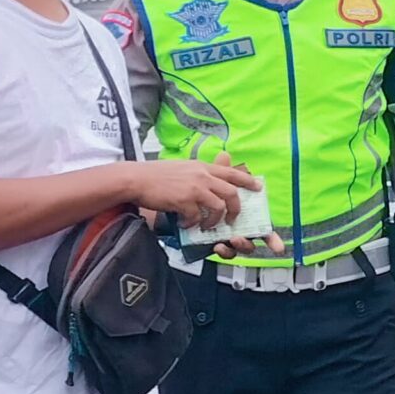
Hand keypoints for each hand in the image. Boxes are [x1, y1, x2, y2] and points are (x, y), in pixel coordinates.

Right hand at [127, 153, 257, 228]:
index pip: (231, 172)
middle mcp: (202, 176)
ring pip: (218, 207)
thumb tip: (208, 177)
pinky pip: (196, 218)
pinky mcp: (184, 201)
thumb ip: (197, 172)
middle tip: (233, 219)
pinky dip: (192, 224)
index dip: (247, 180)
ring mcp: (194, 188)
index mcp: (203, 167)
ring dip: (215, 220)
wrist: (136, 179)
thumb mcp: (182, 167)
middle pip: (231, 193)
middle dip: (236, 208)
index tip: (258, 187)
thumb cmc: (156, 175)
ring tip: (207, 226)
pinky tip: (184, 224)